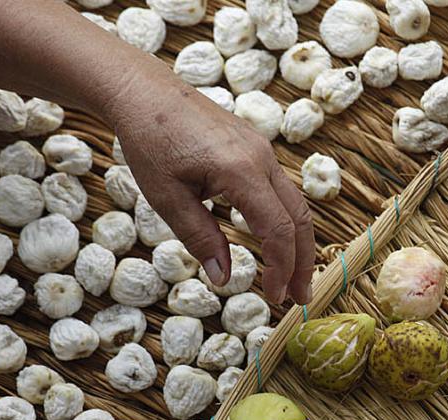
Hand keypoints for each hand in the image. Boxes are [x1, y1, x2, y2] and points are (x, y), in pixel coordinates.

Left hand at [105, 66, 315, 303]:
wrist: (145, 92)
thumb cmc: (150, 141)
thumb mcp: (167, 198)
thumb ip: (200, 238)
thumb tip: (223, 278)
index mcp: (241, 171)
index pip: (278, 230)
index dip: (280, 269)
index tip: (273, 298)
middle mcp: (262, 159)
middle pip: (300, 219)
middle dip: (302, 262)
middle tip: (299, 299)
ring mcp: (263, 151)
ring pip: (296, 204)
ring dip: (297, 244)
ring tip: (292, 278)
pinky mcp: (256, 149)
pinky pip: (281, 190)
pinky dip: (286, 222)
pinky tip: (276, 243)